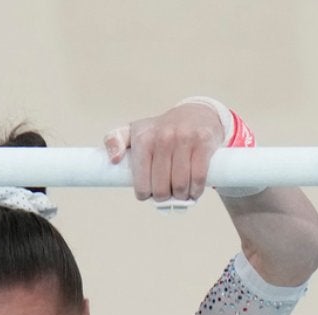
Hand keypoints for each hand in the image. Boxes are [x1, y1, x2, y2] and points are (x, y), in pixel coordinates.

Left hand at [103, 102, 223, 202]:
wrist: (196, 114)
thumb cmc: (161, 130)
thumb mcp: (135, 131)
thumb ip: (115, 140)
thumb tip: (114, 160)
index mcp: (143, 139)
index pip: (142, 183)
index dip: (145, 194)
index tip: (150, 192)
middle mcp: (163, 137)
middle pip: (161, 188)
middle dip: (164, 197)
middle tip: (167, 194)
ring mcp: (184, 139)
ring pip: (180, 185)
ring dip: (181, 196)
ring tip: (180, 193)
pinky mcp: (203, 142)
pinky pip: (198, 177)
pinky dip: (196, 190)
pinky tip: (193, 191)